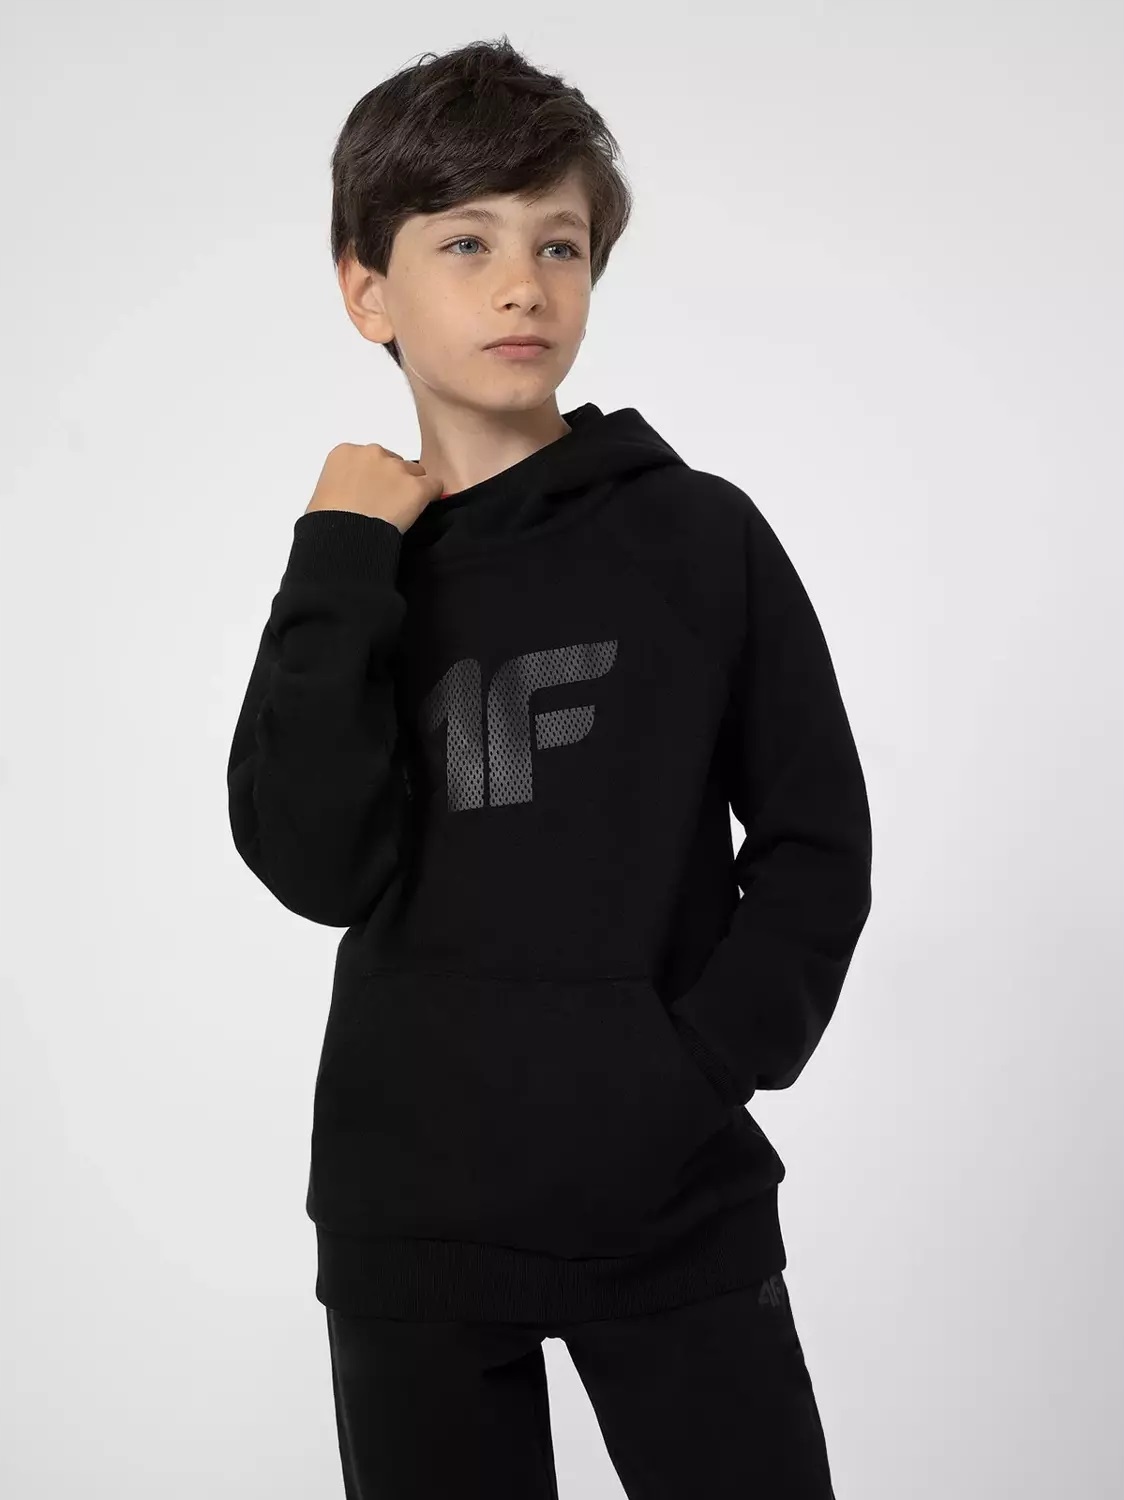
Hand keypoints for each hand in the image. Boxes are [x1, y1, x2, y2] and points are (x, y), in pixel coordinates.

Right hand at [304, 444, 445, 533]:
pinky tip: (421, 510)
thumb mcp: (324, 494)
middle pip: (394, 463)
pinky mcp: (416, 487)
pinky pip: (435, 486)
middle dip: (393, 482)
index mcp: (347, 453)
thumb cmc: (327, 522)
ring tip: (400, 513)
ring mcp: (396, 469)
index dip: (374, 478)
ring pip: (415, 474)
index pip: (371, 459)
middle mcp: (373, 454)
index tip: (372, 494)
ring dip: (411, 490)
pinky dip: (431, 497)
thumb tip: (352, 497)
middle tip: (386, 506)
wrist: (342, 537)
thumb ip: (343, 484)